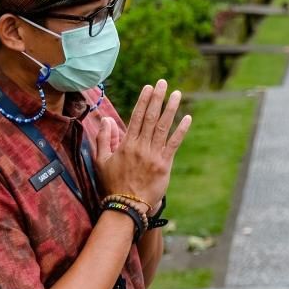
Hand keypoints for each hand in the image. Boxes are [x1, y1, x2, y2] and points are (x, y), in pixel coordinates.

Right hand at [94, 80, 190, 206]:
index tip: (149, 87)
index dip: (144, 100)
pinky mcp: (165, 165)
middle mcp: (141, 146)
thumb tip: (106, 120)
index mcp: (127, 144)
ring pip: (164, 127)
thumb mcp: (101, 161)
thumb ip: (104, 139)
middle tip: (163, 83)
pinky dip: (181, 130)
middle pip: (151, 117)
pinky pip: (175, 144)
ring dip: (171, 109)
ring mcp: (154, 155)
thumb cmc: (112, 184)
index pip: (137, 117)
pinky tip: (187, 118)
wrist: (127, 206)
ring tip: (176, 94)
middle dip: (158, 98)